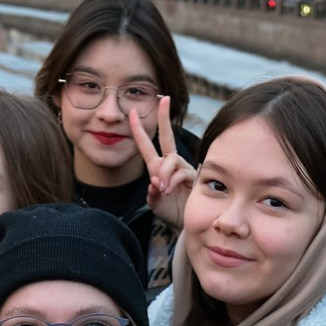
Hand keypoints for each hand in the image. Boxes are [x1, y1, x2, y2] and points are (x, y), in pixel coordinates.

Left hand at [131, 96, 194, 229]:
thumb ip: (152, 194)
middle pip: (167, 136)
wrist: (185, 225)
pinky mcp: (192, 176)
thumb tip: (155, 183)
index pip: (147, 145)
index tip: (133, 112)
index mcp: (157, 168)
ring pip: (171, 159)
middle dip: (164, 117)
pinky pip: (181, 171)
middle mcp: (170, 164)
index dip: (138, 129)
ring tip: (162, 188)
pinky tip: (169, 190)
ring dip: (164, 173)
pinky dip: (172, 180)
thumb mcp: (155, 204)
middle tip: (164, 99)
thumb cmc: (170, 213)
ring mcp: (182, 168)